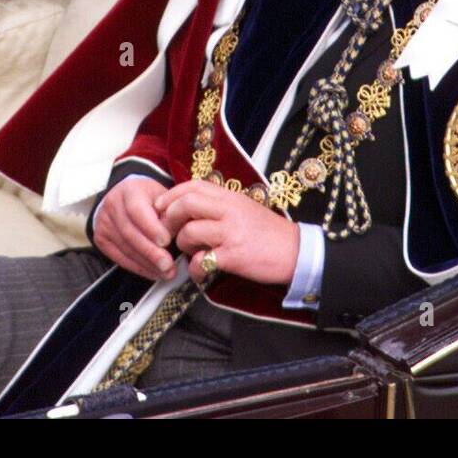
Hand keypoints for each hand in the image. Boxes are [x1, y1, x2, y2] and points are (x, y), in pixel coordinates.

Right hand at [93, 177, 175, 281]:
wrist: (126, 197)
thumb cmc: (150, 197)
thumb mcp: (162, 196)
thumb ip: (169, 212)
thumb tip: (179, 234)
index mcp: (129, 190)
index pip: (137, 210)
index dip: (151, 227)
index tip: (166, 241)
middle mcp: (113, 205)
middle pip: (130, 232)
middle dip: (151, 252)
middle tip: (168, 265)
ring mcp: (104, 223)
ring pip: (125, 247)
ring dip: (147, 263)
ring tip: (166, 272)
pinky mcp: (101, 239)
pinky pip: (120, 257)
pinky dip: (138, 268)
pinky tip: (153, 272)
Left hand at [154, 179, 299, 285]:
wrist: (296, 252)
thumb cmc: (267, 232)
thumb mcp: (244, 209)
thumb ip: (219, 205)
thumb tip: (188, 207)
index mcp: (230, 197)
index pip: (193, 186)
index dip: (171, 195)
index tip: (161, 207)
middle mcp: (229, 211)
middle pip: (186, 204)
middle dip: (169, 219)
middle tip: (168, 233)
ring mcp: (231, 233)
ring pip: (190, 232)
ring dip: (182, 245)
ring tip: (191, 252)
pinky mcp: (234, 256)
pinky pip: (201, 261)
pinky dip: (195, 269)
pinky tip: (201, 271)